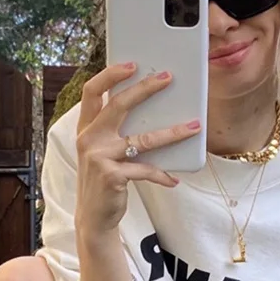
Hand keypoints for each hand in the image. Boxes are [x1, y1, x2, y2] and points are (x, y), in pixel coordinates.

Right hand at [74, 63, 201, 235]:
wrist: (93, 216)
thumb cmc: (102, 180)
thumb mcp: (102, 152)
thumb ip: (116, 132)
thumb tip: (153, 112)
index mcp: (85, 129)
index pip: (92, 92)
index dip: (110, 75)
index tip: (132, 64)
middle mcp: (89, 140)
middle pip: (118, 105)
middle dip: (145, 89)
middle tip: (168, 78)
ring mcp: (99, 157)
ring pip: (142, 139)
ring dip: (172, 133)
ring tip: (194, 127)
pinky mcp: (112, 176)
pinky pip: (145, 169)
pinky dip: (162, 175)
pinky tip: (173, 180)